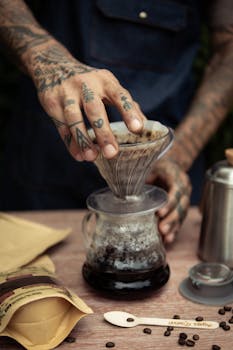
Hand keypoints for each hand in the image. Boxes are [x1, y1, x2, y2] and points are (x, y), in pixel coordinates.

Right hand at [26, 41, 144, 160]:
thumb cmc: (89, 82)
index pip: (120, 96)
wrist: (53, 65)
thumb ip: (125, 104)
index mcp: (105, 81)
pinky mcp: (52, 102)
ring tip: (91, 157)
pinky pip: (61, 126)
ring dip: (83, 139)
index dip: (129, 112)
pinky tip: (79, 155)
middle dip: (103, 132)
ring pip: (74, 118)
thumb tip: (145, 125)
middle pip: (95, 109)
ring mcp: (66, 93)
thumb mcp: (108, 85)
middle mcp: (86, 85)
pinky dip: (70, 142)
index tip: (138, 129)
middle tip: (112, 153)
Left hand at [146, 158, 191, 243]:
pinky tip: (167, 241)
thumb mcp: (149, 167)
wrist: (170, 167)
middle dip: (171, 219)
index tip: (159, 212)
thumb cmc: (156, 167)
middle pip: (181, 206)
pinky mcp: (180, 210)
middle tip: (161, 229)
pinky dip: (173, 231)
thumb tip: (122, 187)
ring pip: (181, 216)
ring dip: (173, 227)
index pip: (176, 190)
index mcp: (177, 177)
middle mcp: (184, 190)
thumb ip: (141, 176)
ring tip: (165, 238)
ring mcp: (184, 200)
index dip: (169, 202)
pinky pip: (179, 222)